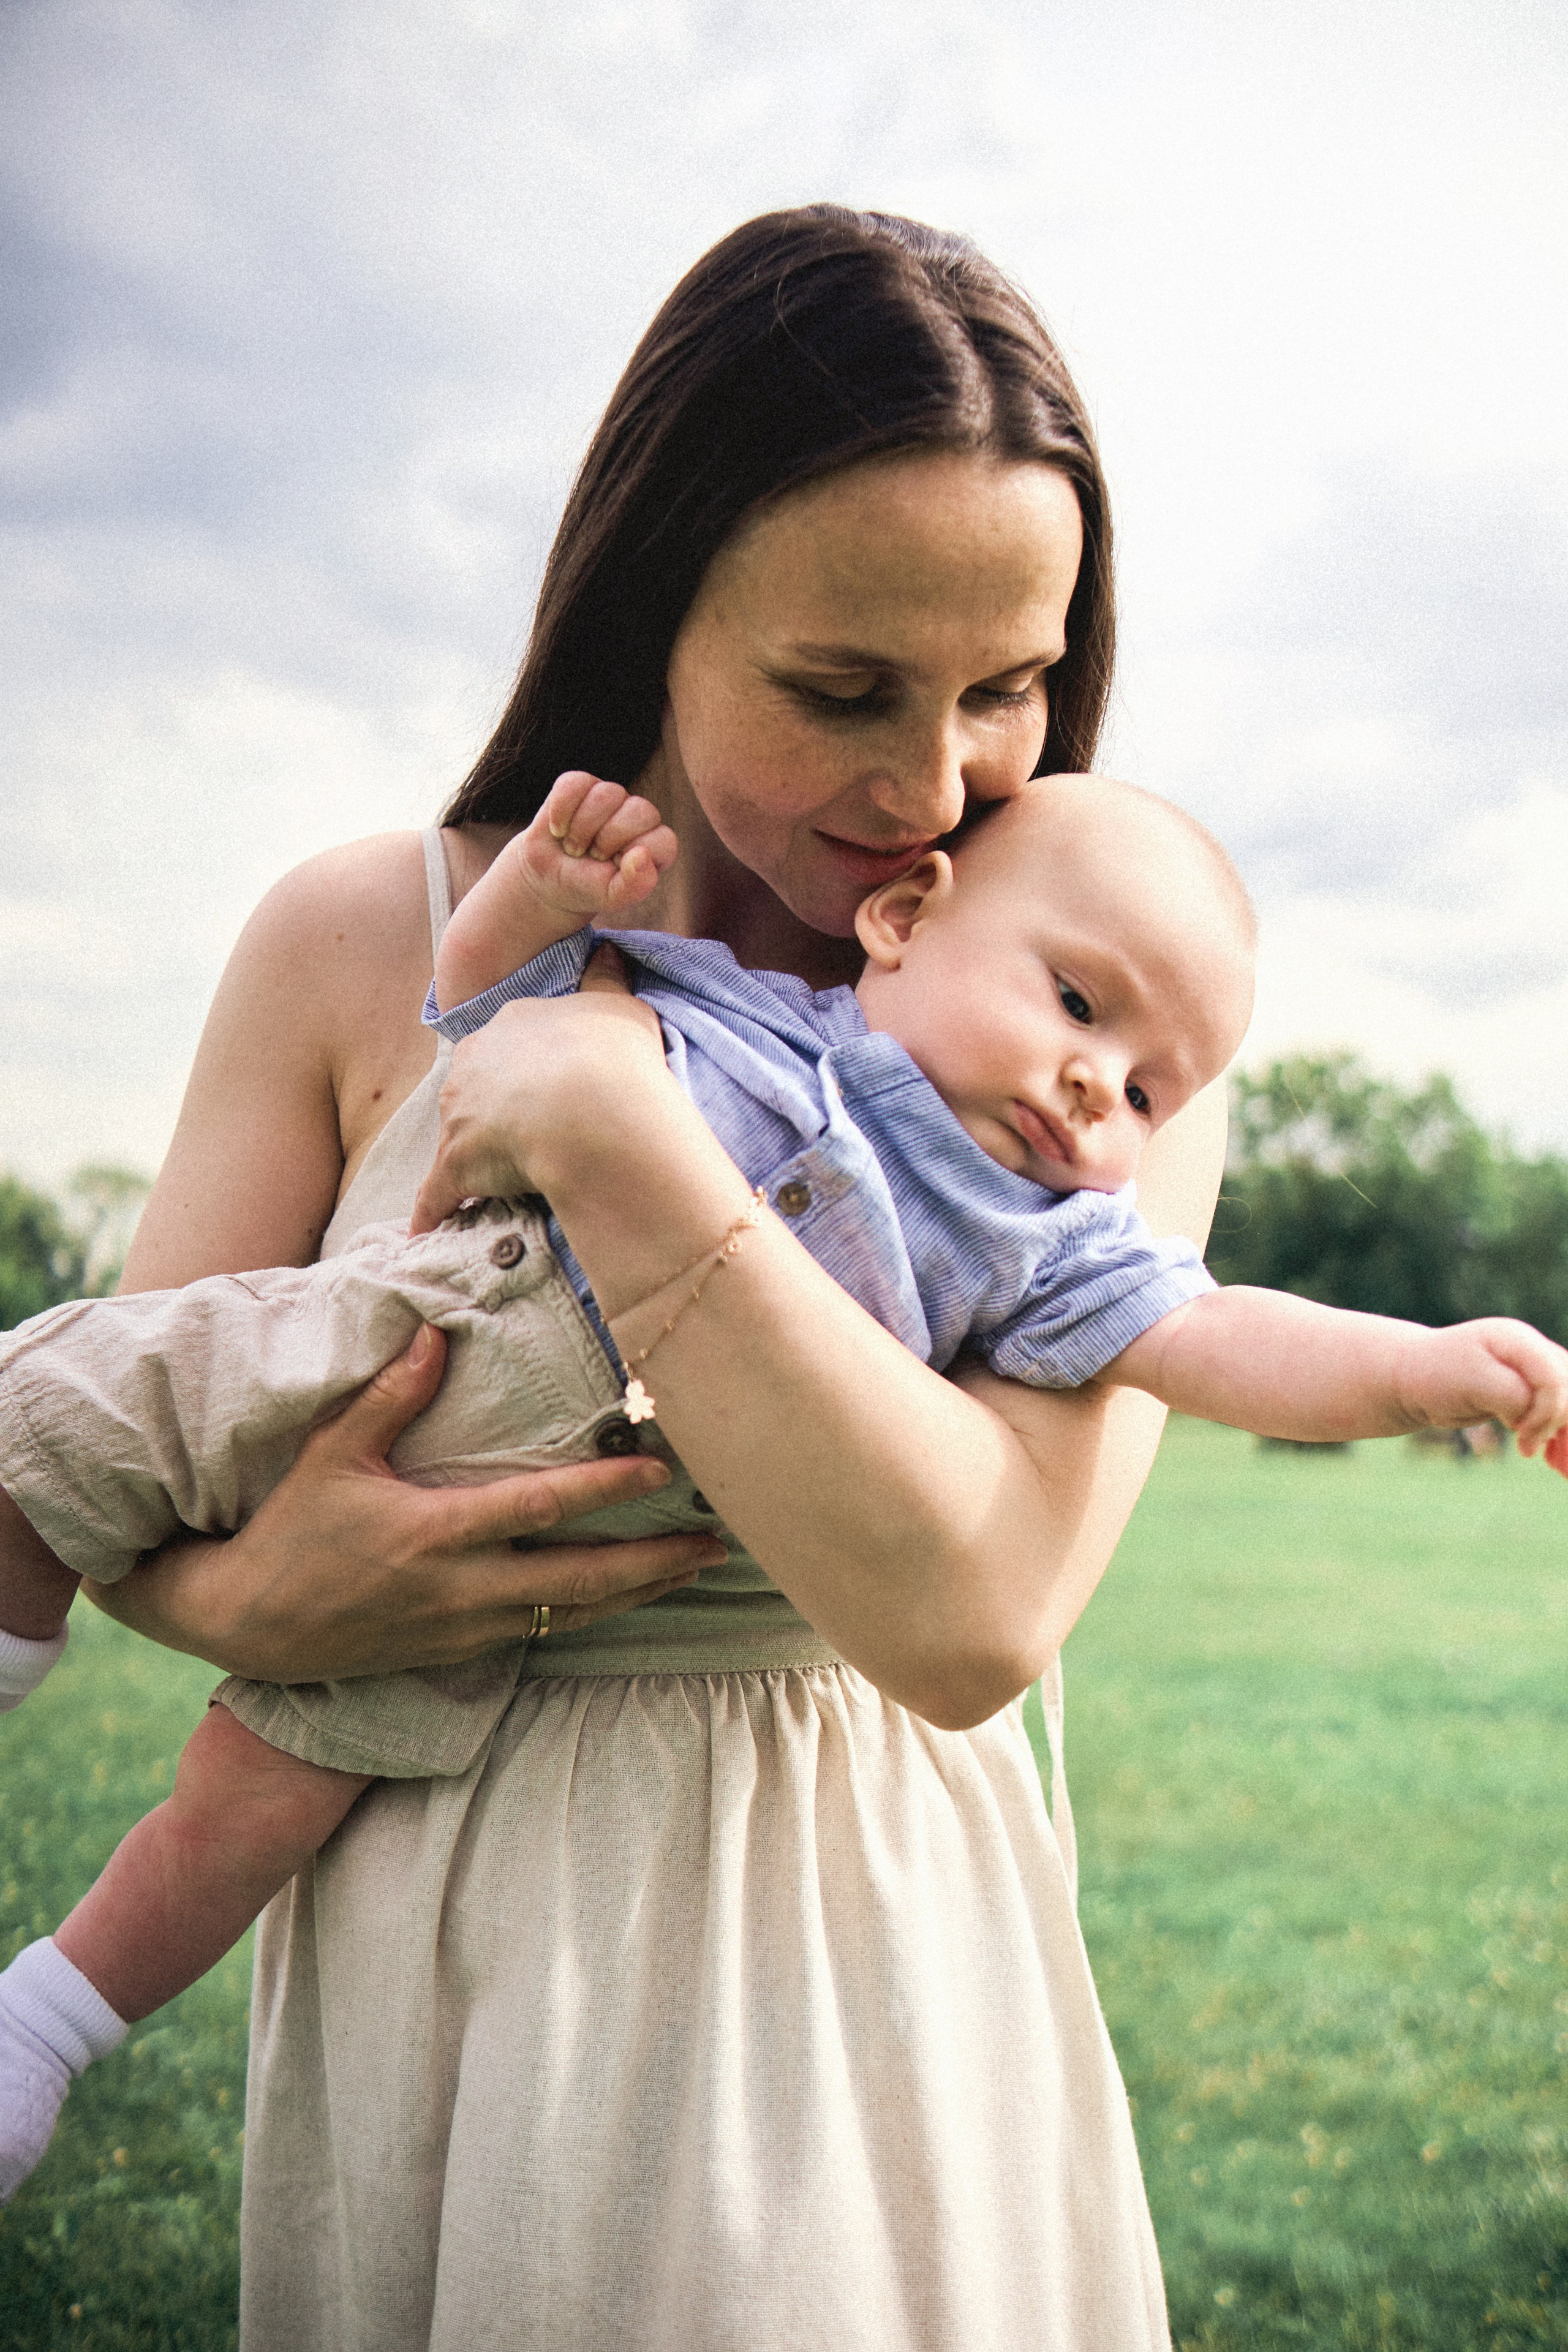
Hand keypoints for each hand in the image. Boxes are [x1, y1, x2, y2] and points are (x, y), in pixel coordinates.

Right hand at [87, 1324, 726, 1679]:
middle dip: (655, 1562)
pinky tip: (631, 1595)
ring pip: (573, 1614)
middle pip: (581, 1580)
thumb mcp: (332, 1454)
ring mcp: (464, 1629)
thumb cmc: (290, 1529)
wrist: (246, 1625)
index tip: (661, 1470)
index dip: (605, 1490)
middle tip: (718, 1541)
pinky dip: (593, 1612)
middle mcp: (459, 1590)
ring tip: (695, 1566)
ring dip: (638, 1591)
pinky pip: (544, 1631)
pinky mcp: (460, 1652)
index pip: (539, 1511)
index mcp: (433, 1534)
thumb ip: (390, 1395)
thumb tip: (436, 1330)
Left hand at [411, 944, 667, 1231]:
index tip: (550, 1088)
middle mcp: (473, 1062)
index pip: (509, 1044)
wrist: (594, 1110)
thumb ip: (607, 979)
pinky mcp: (454, 1166)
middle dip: (495, 1108)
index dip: (531, 1068)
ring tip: (495, 1182)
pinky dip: (432, 1213)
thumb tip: (607, 951)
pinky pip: (437, 1195)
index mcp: (511, 1022)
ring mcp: (458, 1114)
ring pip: (457, 1135)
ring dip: (472, 1156)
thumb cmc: (614, 1057)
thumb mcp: (620, 1005)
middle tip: (530, 1134)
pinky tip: (425, 1233)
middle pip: (476, 1087)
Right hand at [515, 771, 677, 924]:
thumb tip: (642, 854)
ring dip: (582, 828)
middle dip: (607, 840)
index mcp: (654, 844)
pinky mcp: (581, 785)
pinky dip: (562, 810)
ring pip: (607, 794)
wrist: (549, 879)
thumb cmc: (587, 887)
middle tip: (591, 856)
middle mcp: (638, 816)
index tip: (612, 870)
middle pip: (639, 811)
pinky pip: (575, 783)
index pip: (664, 841)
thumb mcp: (612, 897)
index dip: (634, 856)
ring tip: (573, 847)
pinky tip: (558, 830)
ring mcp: (611, 797)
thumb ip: (635, 885)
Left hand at [1399, 1317, 1567, 1466]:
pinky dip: (1557, 1435)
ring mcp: (1533, 1372)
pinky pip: (1558, 1413)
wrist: (1415, 1376)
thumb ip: (1513, 1395)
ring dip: (1564, 1433)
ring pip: (1567, 1403)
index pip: (1556, 1379)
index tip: (1522, 1433)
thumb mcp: (1473, 1382)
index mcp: (1520, 1341)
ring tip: (1553, 1463)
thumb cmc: (1438, 1375)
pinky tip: (1550, 1458)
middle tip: (1538, 1453)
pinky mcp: (1530, 1391)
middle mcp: (1533, 1352)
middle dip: (1561, 1425)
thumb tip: (1534, 1416)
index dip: (1548, 1411)